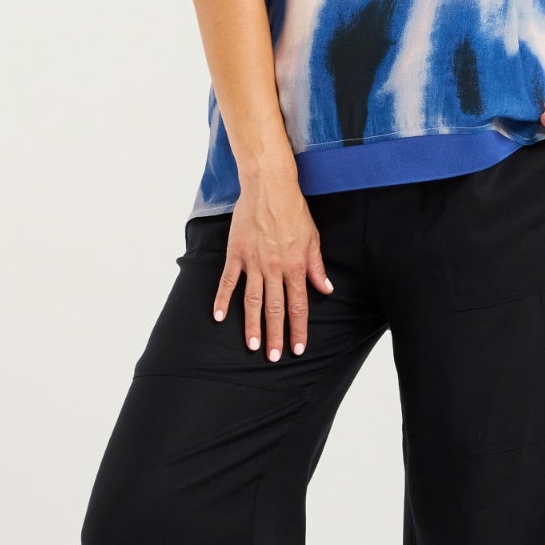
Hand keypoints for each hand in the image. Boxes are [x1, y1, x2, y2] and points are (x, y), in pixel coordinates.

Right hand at [214, 169, 332, 360]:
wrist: (270, 187)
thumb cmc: (294, 210)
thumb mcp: (313, 238)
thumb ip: (317, 266)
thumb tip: (326, 288)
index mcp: (296, 266)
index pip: (298, 305)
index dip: (298, 329)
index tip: (298, 348)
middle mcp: (275, 269)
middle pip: (275, 309)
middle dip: (276, 335)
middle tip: (274, 358)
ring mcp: (254, 262)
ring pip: (252, 300)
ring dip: (252, 325)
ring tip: (253, 345)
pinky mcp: (236, 253)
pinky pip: (228, 281)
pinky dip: (222, 299)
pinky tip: (218, 316)